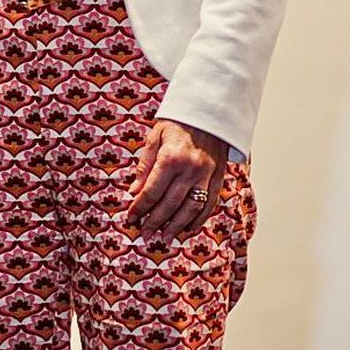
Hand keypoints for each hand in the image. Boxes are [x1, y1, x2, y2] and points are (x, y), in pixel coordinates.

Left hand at [126, 120, 228, 237]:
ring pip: (191, 208)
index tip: (131, 218)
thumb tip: (133, 192)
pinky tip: (188, 228)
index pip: (151, 191)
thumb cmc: (178, 123)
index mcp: (170, 158)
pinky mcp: (218, 178)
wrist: (208, 112)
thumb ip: (144, 166)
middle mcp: (190, 169)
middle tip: (145, 234)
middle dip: (155, 221)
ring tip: (165, 238)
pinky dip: (199, 219)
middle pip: (170, 204)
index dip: (140, 207)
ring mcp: (206, 175)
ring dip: (177, 226)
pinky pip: (209, 204)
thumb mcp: (154, 138)